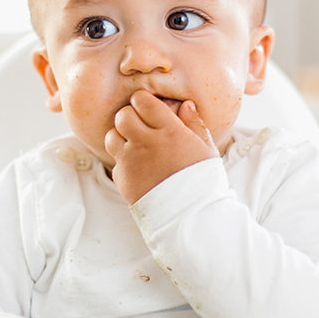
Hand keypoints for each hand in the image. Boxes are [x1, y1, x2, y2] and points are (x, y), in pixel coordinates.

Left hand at [104, 90, 219, 203]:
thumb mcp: (207, 150)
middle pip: (123, 115)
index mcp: (169, 131)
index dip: (143, 101)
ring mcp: (131, 161)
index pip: (142, 101)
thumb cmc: (202, 182)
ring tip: (136, 146)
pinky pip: (115, 161)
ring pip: (111, 136)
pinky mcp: (122, 178)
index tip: (149, 108)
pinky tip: (139, 168)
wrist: (189, 216)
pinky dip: (124, 161)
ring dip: (122, 137)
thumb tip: (186, 105)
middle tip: (141, 126)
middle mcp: (146, 142)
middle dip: (130, 117)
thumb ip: (195, 124)